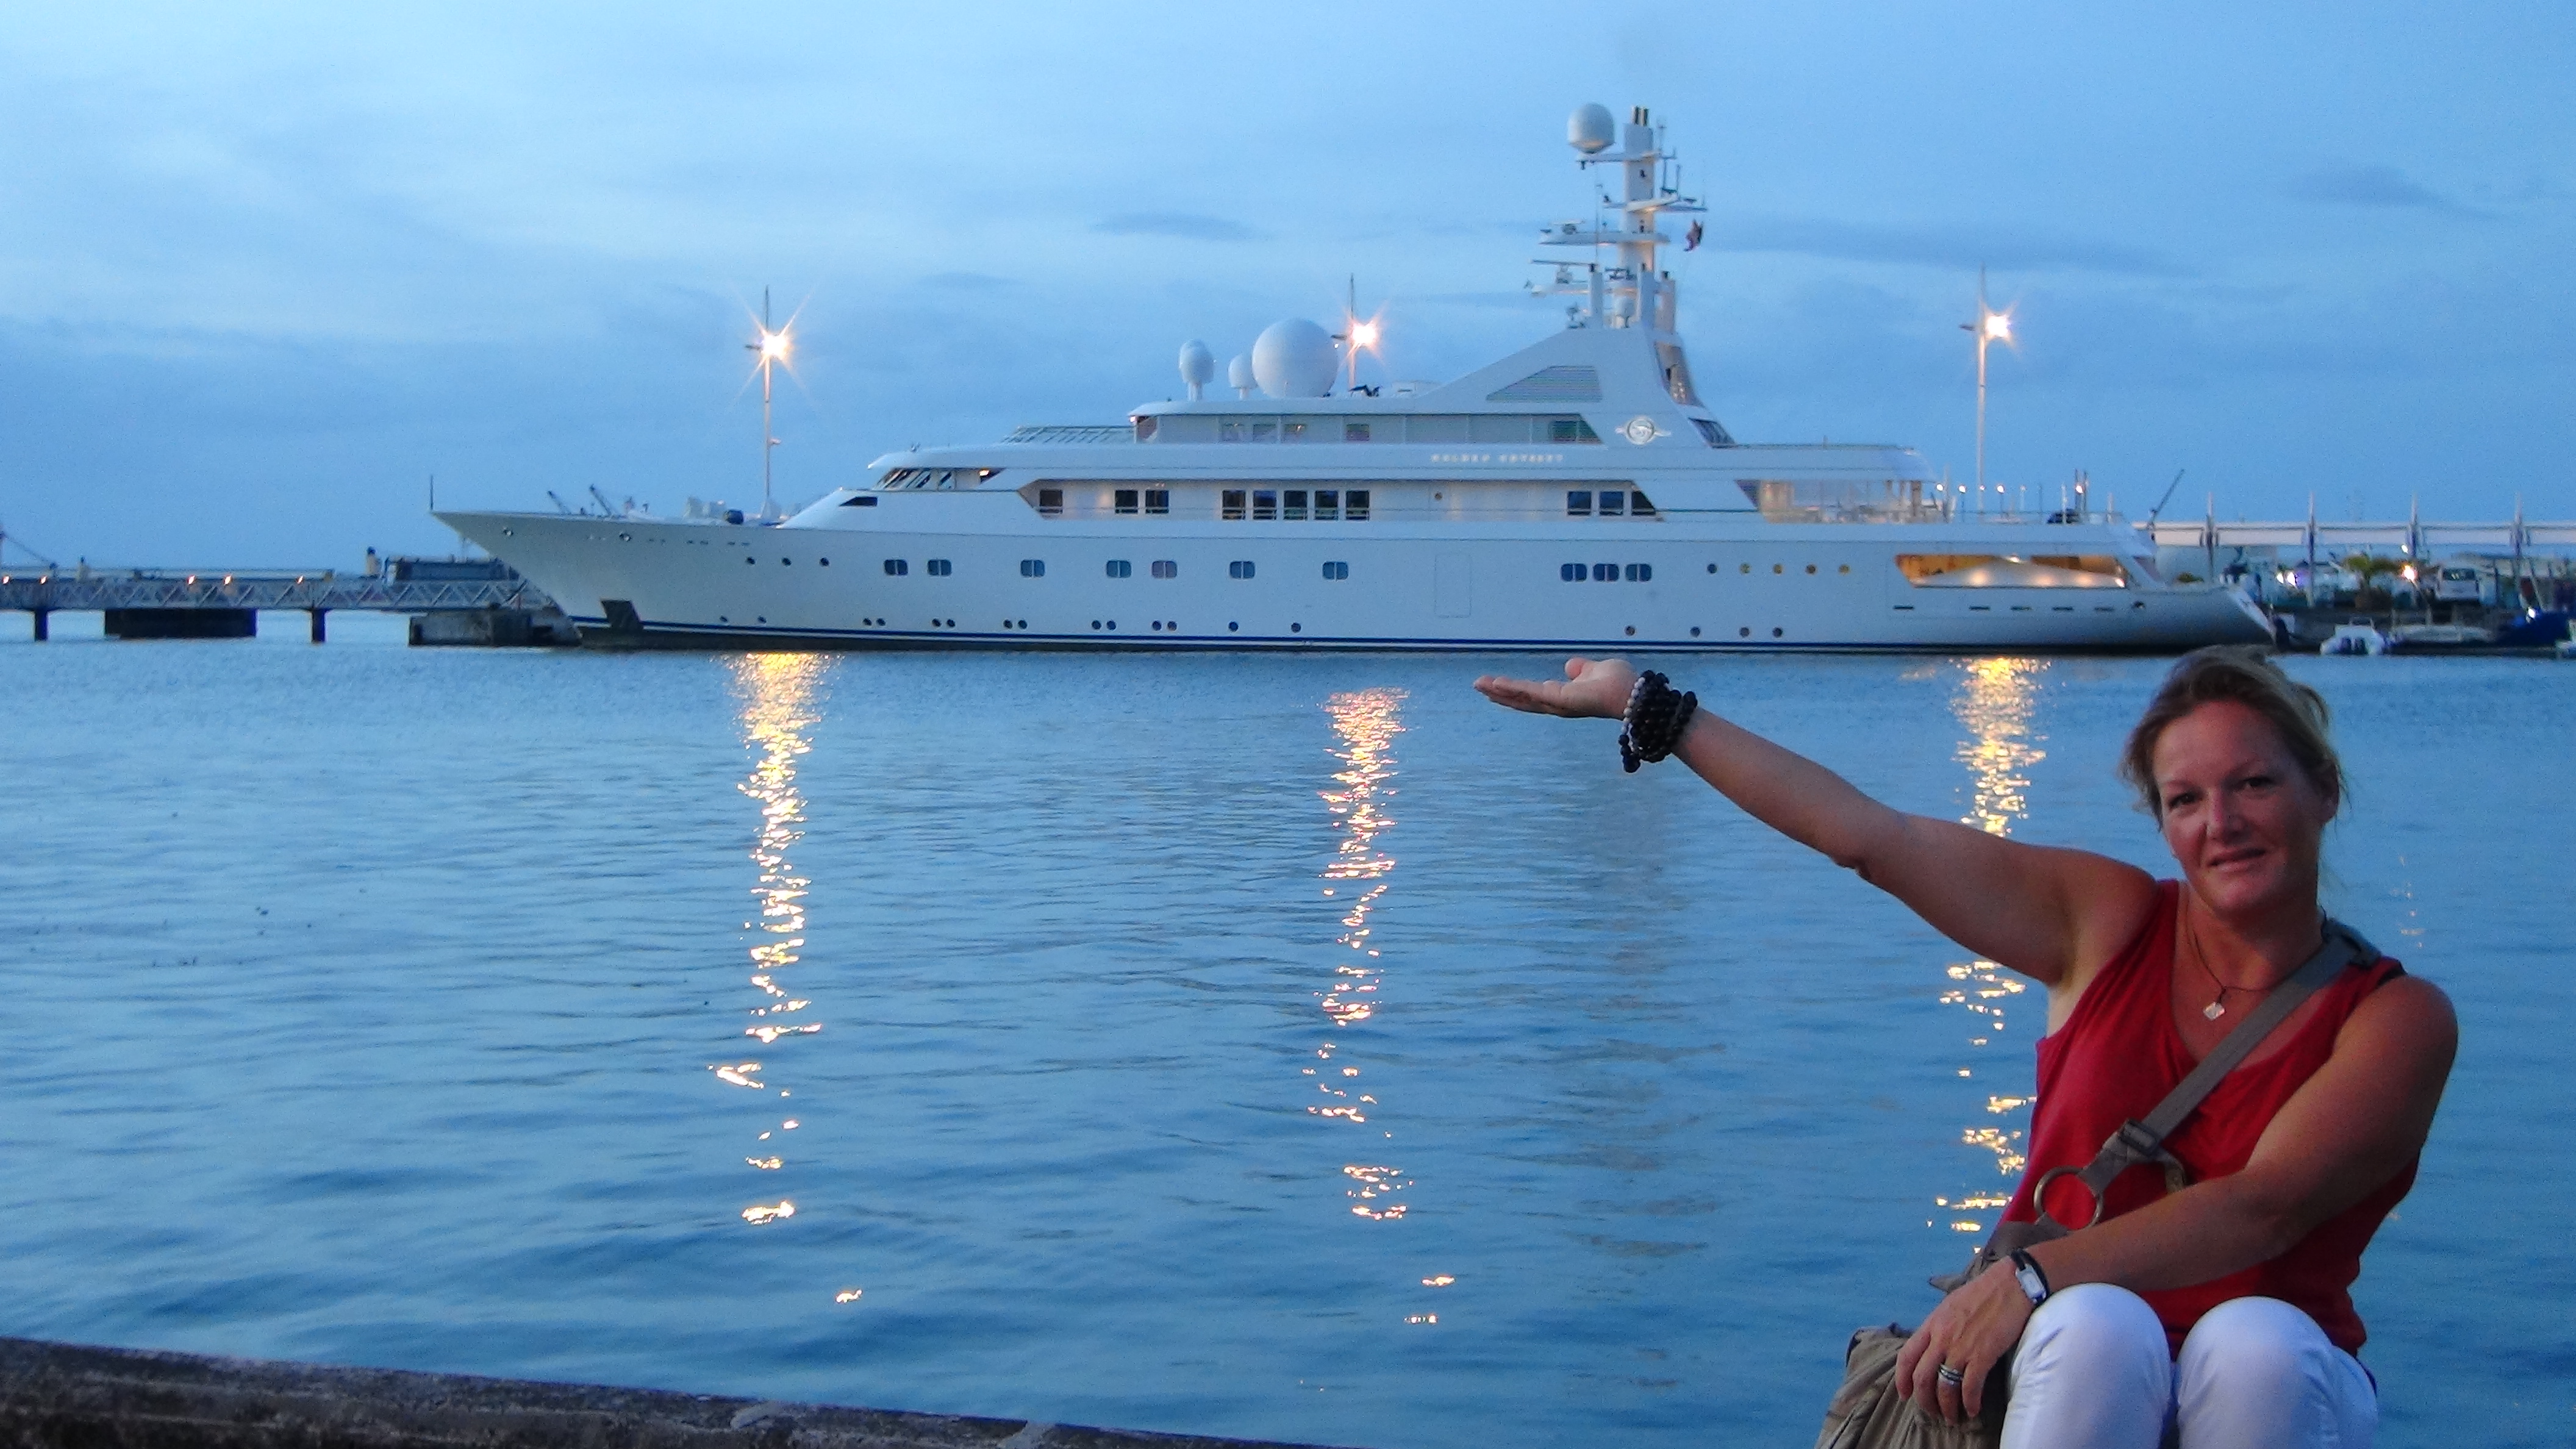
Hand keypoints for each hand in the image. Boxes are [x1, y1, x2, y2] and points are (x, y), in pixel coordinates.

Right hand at [1473, 657, 1637, 719]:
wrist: (1633, 693)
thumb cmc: (1620, 683)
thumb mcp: (1596, 669)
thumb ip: (1582, 669)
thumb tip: (1570, 666)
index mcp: (1563, 697)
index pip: (1532, 695)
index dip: (1513, 691)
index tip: (1495, 685)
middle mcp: (1557, 704)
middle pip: (1521, 700)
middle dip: (1499, 694)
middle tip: (1478, 686)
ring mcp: (1557, 704)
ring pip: (1521, 698)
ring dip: (1499, 691)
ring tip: (1479, 685)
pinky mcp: (1560, 700)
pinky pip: (1531, 693)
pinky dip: (1513, 688)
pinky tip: (1497, 684)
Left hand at [1890, 1260, 2034, 1423]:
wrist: (2010, 1285)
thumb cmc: (1982, 1293)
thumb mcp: (1950, 1306)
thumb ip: (1939, 1326)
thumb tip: (1934, 1344)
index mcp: (1931, 1324)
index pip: (1906, 1356)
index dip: (1902, 1380)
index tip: (1904, 1395)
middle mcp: (1941, 1338)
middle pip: (1922, 1377)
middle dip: (1924, 1401)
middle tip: (1932, 1412)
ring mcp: (1961, 1347)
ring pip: (1944, 1386)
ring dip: (1947, 1407)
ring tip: (1952, 1417)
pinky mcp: (1983, 1355)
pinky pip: (1970, 1387)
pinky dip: (1970, 1403)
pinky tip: (1973, 1410)